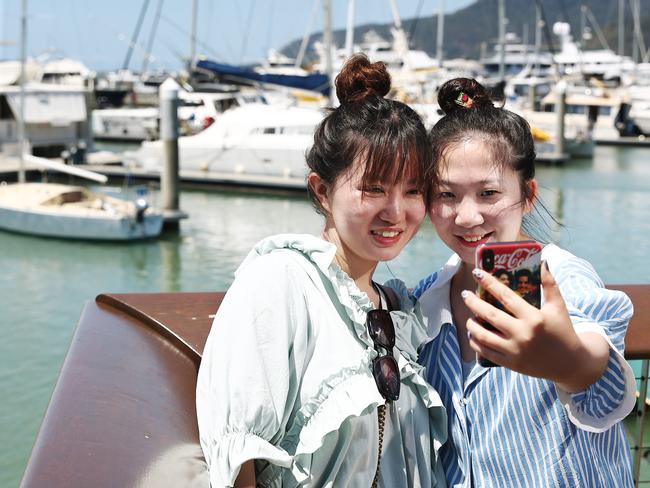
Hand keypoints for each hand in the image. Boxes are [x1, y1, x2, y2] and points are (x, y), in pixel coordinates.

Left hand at [463, 262, 608, 390]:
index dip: (489, 283)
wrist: (571, 364)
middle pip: (490, 315)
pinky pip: (486, 352)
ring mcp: (515, 350)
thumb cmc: (563, 330)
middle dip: (473, 303)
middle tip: (465, 294)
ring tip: (469, 316)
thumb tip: (542, 261)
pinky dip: (476, 342)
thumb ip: (549, 283)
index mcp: (534, 317)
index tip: (477, 273)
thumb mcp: (558, 306)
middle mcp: (522, 333)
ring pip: (483, 335)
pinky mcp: (511, 363)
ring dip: (471, 324)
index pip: (506, 296)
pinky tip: (473, 335)